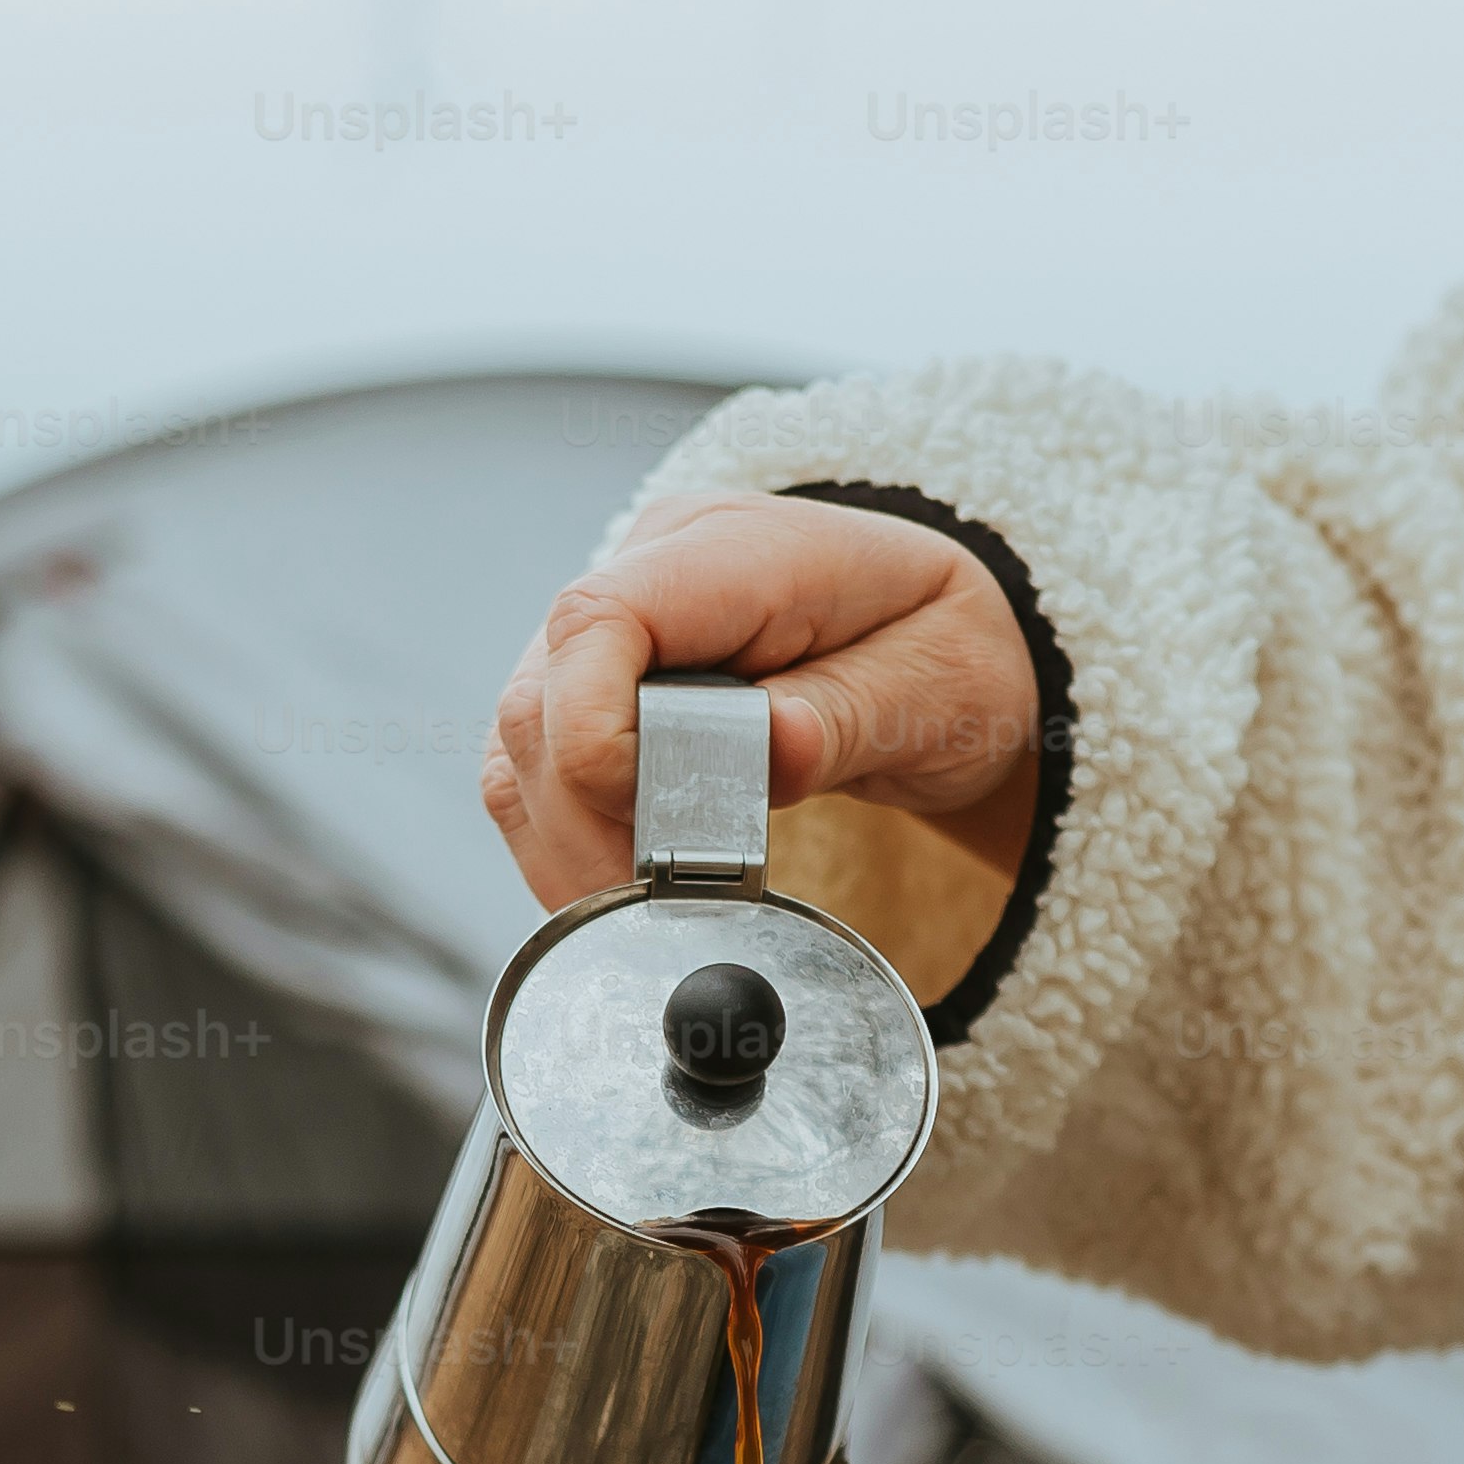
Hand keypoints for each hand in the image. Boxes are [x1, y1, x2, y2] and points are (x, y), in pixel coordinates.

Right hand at [483, 492, 1045, 911]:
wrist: (939, 642)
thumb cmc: (943, 650)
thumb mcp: (941, 684)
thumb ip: (848, 714)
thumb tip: (771, 750)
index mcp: (738, 549)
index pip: (599, 621)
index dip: (592, 734)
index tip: (651, 834)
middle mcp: (652, 571)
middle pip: (542, 698)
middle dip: (585, 823)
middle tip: (659, 908)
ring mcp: (614, 629)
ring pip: (521, 744)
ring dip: (565, 845)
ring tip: (642, 914)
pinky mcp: (595, 687)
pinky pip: (536, 772)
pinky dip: (564, 842)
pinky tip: (618, 892)